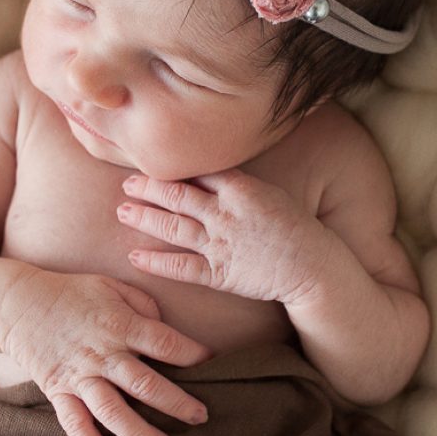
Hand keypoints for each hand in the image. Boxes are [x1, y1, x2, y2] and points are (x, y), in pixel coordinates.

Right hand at [0, 267, 211, 435]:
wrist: (19, 305)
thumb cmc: (74, 293)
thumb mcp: (112, 285)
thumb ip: (144, 304)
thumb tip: (164, 324)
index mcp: (120, 325)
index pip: (164, 343)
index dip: (192, 354)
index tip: (213, 362)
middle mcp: (102, 354)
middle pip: (144, 384)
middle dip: (176, 404)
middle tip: (201, 417)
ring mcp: (80, 377)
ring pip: (112, 412)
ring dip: (140, 433)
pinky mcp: (59, 393)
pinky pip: (75, 426)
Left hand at [117, 169, 329, 302]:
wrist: (313, 266)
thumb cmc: (295, 228)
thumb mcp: (271, 194)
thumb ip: (239, 185)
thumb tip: (210, 175)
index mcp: (241, 189)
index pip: (197, 171)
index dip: (171, 167)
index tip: (151, 162)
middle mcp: (226, 214)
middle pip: (178, 195)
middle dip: (148, 187)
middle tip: (127, 183)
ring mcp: (221, 244)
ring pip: (173, 227)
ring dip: (144, 218)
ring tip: (123, 212)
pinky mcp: (220, 273)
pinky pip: (181, 267)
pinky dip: (156, 262)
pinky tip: (135, 257)